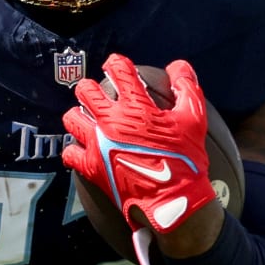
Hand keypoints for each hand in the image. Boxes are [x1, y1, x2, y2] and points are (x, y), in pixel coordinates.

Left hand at [62, 54, 216, 235]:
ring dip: (79, 115)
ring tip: (88, 119)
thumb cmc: (185, 159)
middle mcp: (111, 121)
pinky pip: (70, 153)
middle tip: (98, 93)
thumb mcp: (194, 119)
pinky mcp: (91, 167)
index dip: (116, 63)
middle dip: (91, 88)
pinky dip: (74, 149)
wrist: (172, 200)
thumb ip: (186, 88)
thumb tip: (179, 67)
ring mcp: (98, 144)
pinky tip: (84, 149)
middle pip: (86, 91)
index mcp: (136, 107)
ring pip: (72, 118)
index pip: (118, 70)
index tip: (116, 65)